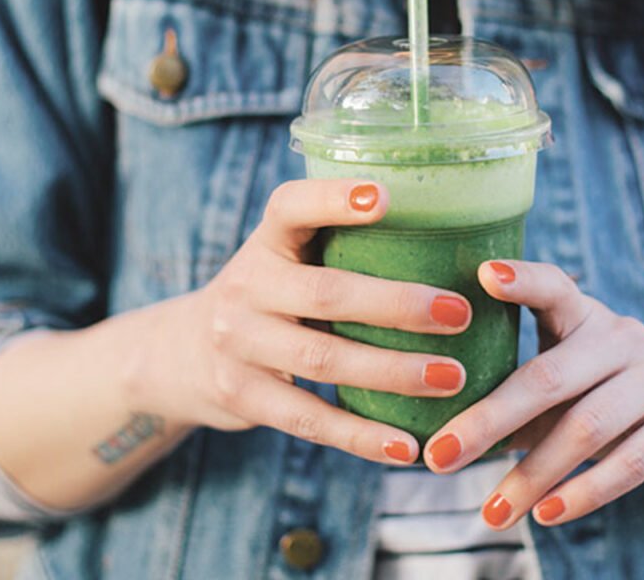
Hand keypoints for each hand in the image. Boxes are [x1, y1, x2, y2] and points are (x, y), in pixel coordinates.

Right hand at [128, 179, 472, 465]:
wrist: (183, 354)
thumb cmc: (270, 296)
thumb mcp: (286, 259)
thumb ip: (341, 249)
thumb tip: (455, 240)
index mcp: (266, 240)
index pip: (291, 207)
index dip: (334, 198)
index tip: (386, 196)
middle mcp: (246, 286)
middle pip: (325, 292)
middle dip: (397, 304)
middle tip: (460, 313)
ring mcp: (238, 343)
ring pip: (324, 358)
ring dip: (394, 371)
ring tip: (454, 378)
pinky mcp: (243, 396)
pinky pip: (310, 420)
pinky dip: (362, 437)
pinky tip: (408, 447)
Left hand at [422, 260, 643, 529]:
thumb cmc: (605, 398)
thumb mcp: (565, 387)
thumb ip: (515, 401)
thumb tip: (440, 442)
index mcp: (585, 316)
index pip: (553, 286)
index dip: (522, 279)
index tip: (484, 275)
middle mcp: (625, 335)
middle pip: (550, 376)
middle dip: (488, 421)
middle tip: (439, 458)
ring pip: (586, 427)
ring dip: (532, 476)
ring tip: (490, 512)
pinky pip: (632, 461)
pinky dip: (585, 492)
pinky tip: (546, 515)